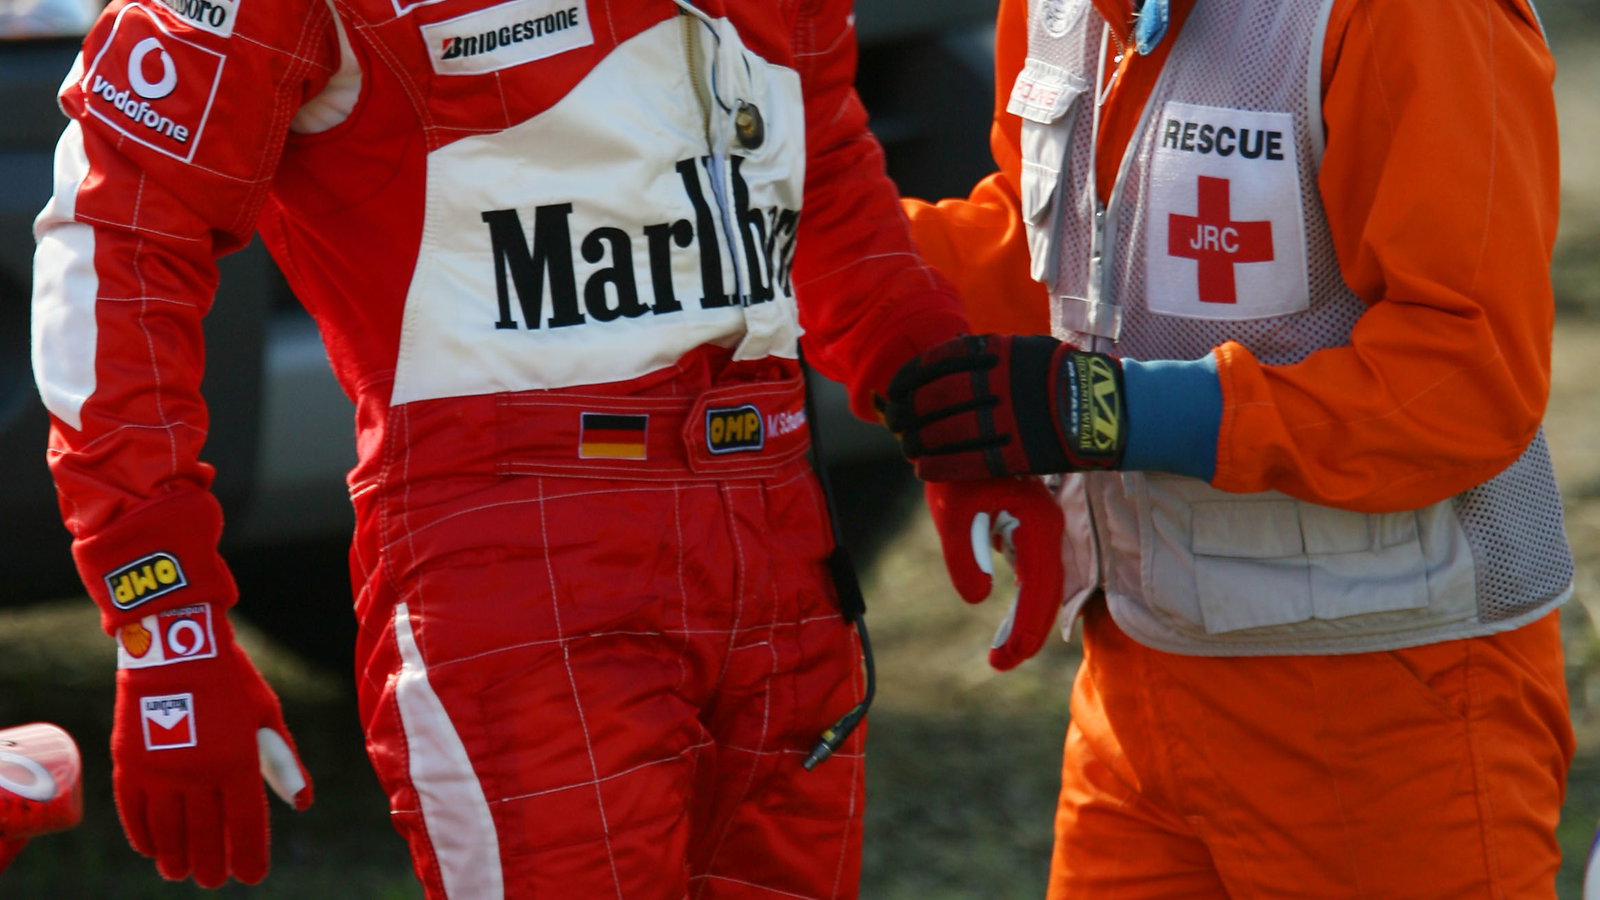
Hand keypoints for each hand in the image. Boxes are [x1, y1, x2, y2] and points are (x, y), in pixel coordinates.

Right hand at [111, 604, 311, 886]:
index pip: (246, 824)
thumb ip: (282, 762)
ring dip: (176, 857)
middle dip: (211, 864)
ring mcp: (159, 771)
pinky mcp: (129, 764)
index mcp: (237, 762)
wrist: (175, 644)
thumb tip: (301, 803)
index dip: (249, 855)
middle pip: (205, 835)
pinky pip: (134, 813)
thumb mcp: (266, 716)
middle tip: (213, 881)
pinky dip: (143, 836)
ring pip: (168, 831)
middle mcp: (198, 773)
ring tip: (180, 874)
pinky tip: (152, 850)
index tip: (251, 876)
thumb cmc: (230, 680)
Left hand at [880, 334, 1126, 480]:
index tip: (893, 390)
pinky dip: (941, 464)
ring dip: (919, 441)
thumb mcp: (1025, 349)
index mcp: (999, 352)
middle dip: (907, 412)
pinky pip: (971, 460)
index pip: (937, 362)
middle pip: (937, 398)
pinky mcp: (1019, 452)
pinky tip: (923, 468)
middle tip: (895, 423)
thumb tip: (945, 353)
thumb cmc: (1061, 376)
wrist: (1106, 407)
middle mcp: (1000, 382)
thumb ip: (988, 353)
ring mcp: (1009, 418)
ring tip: (907, 447)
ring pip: (948, 431)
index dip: (908, 378)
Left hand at [924, 478, 1065, 669]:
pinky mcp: (1031, 526)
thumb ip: (965, 556)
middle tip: (999, 664)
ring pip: (1043, 584)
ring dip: (1027, 619)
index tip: (1002, 661)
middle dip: (1027, 633)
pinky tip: (1010, 621)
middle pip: (1047, 593)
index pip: (1038, 591)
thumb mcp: (952, 513)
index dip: (1025, 631)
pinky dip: (1024, 600)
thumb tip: (979, 598)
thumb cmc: (955, 470)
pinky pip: (1035, 571)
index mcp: (1035, 524)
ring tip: (1002, 652)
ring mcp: (1043, 527)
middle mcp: (1048, 528)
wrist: (959, 432)